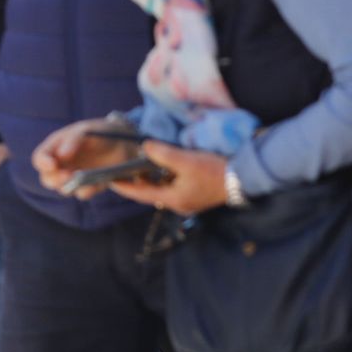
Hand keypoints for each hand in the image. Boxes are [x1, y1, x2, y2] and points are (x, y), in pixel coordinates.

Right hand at [33, 118, 136, 194]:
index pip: (40, 158)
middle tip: (67, 175)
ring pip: (62, 189)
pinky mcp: (89, 185)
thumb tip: (62, 156)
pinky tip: (95, 183)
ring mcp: (74, 176)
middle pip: (47, 178)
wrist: (124, 142)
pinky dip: (87, 190)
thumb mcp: (86, 130)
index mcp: (56, 147)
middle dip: (54, 179)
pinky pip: (82, 193)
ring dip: (70, 186)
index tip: (52, 165)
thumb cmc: (100, 132)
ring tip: (81, 178)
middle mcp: (61, 164)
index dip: (42, 163)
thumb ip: (73, 140)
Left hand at [111, 141, 230, 215]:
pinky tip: (161, 165)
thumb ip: (162, 154)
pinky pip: (172, 187)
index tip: (109, 181)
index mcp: (173, 199)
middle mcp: (178, 204)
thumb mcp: (185, 160)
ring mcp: (187, 200)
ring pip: (162, 190)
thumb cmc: (213, 171)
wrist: (242, 178)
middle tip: (121, 170)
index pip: (142, 194)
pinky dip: (164, 177)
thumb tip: (145, 147)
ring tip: (137, 165)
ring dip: (150, 179)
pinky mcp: (195, 194)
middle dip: (136, 182)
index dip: (124, 187)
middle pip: (151, 193)